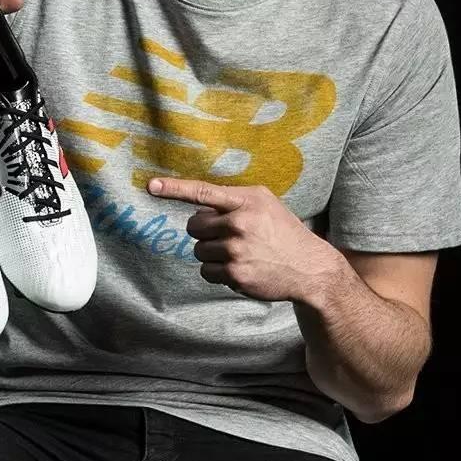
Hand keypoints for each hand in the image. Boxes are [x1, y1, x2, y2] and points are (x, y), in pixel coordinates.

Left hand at [146, 177, 337, 301]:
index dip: (174, 188)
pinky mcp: (236, 274)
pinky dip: (218, 272)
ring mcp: (237, 250)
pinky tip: (241, 268)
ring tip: (239, 254)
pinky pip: (207, 272)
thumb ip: (233, 200)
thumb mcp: (264, 203)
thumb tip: (198, 206)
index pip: (204, 192)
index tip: (151, 185)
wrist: (310, 268)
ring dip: (212, 253)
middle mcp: (240, 223)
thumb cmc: (282, 231)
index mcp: (246, 201)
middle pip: (194, 226)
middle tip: (228, 236)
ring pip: (198, 250)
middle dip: (204, 232)